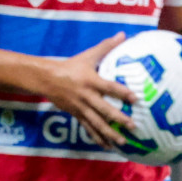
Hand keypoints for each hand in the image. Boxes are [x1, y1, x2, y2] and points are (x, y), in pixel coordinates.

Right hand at [29, 33, 137, 147]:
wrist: (46, 79)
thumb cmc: (71, 66)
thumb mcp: (88, 55)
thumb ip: (107, 46)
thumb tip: (123, 34)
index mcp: (91, 81)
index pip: (109, 87)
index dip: (122, 93)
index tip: (136, 99)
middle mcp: (86, 96)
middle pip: (104, 109)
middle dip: (118, 119)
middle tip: (133, 126)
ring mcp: (80, 108)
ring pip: (96, 123)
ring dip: (109, 133)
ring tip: (122, 142)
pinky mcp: (76, 115)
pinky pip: (88, 128)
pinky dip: (97, 138)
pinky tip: (107, 146)